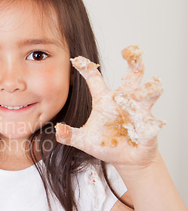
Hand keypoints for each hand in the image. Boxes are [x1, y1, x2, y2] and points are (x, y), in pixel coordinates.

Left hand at [55, 46, 165, 169]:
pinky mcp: (150, 128)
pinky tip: (150, 126)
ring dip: (146, 91)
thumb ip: (69, 135)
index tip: (76, 60)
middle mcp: (124, 100)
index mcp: (105, 99)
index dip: (86, 68)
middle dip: (134, 61)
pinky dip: (153, 125)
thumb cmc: (106, 143)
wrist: (126, 159)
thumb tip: (57, 131)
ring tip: (137, 96)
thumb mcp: (83, 140)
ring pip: (150, 93)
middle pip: (133, 74)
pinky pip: (153, 123)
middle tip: (130, 51)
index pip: (95, 79)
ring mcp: (139, 112)